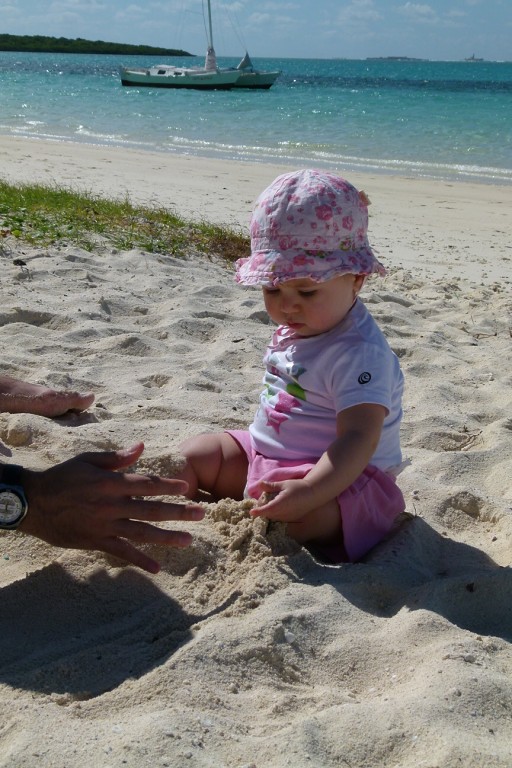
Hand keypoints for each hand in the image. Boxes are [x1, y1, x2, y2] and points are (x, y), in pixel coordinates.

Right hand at [19, 443, 204, 572]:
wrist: (34, 502)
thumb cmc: (62, 477)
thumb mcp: (88, 460)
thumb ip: (117, 457)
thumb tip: (141, 447)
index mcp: (111, 482)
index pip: (146, 484)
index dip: (168, 486)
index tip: (187, 488)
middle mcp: (112, 505)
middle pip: (151, 509)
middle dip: (178, 512)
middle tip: (201, 514)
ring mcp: (105, 525)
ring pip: (142, 533)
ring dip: (166, 537)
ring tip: (188, 540)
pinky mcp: (96, 541)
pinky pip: (122, 552)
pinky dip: (139, 560)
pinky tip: (157, 567)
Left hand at [250, 478, 316, 523]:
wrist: (314, 494)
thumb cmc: (298, 487)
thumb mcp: (284, 484)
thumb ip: (271, 486)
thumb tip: (260, 484)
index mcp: (281, 503)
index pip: (267, 510)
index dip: (259, 512)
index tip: (251, 512)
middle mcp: (284, 513)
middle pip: (269, 515)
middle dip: (262, 511)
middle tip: (259, 502)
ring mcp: (289, 518)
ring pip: (274, 518)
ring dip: (269, 513)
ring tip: (268, 504)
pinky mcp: (292, 520)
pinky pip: (280, 519)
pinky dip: (275, 515)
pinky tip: (276, 508)